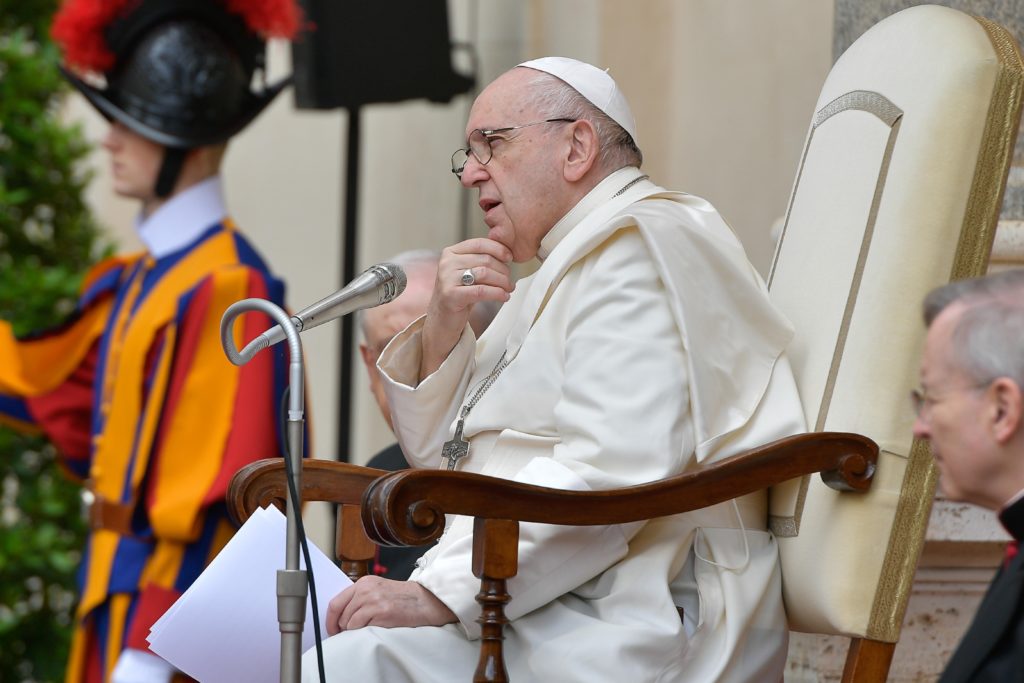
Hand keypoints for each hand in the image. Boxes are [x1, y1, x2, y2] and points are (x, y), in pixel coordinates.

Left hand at [325, 576, 456, 634]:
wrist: (424, 601)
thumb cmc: (402, 598)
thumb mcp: (378, 590)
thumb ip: (360, 598)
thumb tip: (341, 616)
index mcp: (363, 583)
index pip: (335, 602)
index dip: (330, 619)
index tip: (332, 629)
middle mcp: (366, 590)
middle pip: (341, 615)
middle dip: (343, 628)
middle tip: (349, 633)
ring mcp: (373, 601)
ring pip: (349, 623)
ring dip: (354, 630)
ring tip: (367, 628)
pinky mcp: (381, 613)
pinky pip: (360, 628)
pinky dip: (364, 632)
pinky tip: (375, 628)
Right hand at [420, 238, 512, 377]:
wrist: (442, 319)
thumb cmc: (459, 295)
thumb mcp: (467, 272)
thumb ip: (480, 260)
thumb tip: (506, 253)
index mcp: (450, 253)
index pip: (479, 243)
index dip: (498, 249)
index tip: (509, 258)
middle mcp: (447, 263)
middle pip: (485, 260)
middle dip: (503, 270)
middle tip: (510, 281)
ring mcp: (447, 279)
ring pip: (485, 274)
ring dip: (503, 282)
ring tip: (509, 289)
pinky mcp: (451, 295)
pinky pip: (482, 291)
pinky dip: (497, 293)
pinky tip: (504, 297)